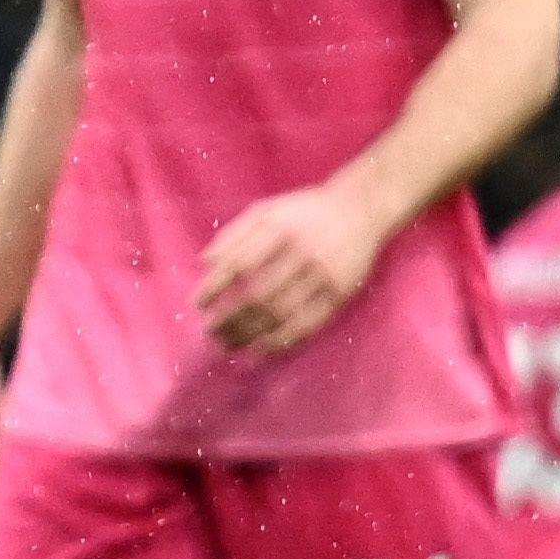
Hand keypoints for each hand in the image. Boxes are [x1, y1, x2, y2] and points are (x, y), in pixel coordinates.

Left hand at [192, 181, 387, 357]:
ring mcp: (321, 276)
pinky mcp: (339, 295)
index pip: (239, 263)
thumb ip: (234, 233)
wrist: (361, 209)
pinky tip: (262, 349)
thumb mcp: (267, 209)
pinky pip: (308, 324)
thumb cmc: (304, 211)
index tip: (198, 304)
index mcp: (278, 228)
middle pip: (258, 295)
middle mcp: (300, 253)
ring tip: (229, 345)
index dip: (216, 287)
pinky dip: (282, 341)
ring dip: (251, 334)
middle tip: (210, 333)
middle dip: (230, 319)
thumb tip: (204, 263)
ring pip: (281, 314)